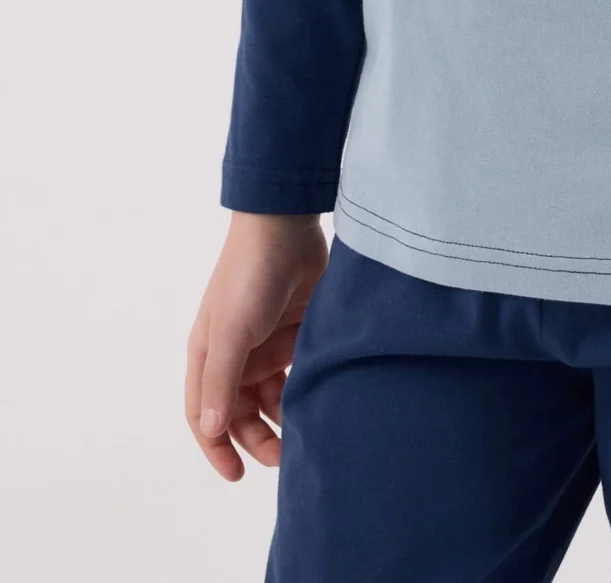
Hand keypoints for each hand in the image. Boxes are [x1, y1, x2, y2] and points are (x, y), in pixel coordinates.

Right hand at [184, 212, 328, 480]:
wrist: (286, 225)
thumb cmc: (249, 276)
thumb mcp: (232, 331)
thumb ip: (223, 381)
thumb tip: (212, 430)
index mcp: (208, 354)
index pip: (203, 414)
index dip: (216, 448)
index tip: (237, 476)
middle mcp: (234, 352)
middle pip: (240, 411)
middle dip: (256, 438)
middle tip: (282, 459)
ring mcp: (265, 341)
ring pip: (271, 396)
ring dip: (282, 419)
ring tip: (302, 436)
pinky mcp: (295, 330)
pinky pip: (296, 372)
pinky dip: (302, 391)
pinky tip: (316, 403)